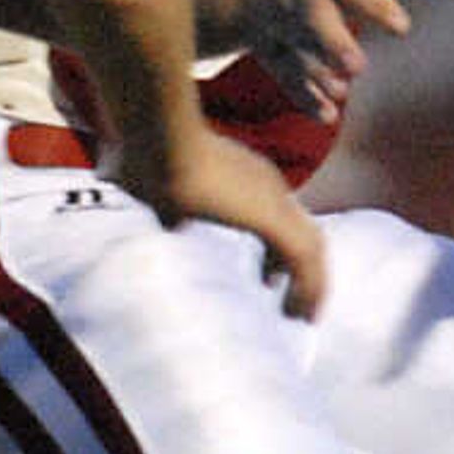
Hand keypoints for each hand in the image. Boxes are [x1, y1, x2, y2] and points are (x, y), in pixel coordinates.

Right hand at [112, 127, 328, 320]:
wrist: (154, 137)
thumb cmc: (144, 155)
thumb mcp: (158, 183)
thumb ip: (172, 204)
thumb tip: (175, 224)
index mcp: (245, 175)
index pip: (272, 217)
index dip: (275, 252)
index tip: (268, 278)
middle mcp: (265, 184)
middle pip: (299, 233)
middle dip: (299, 270)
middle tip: (294, 303)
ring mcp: (272, 199)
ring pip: (309, 248)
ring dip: (309, 285)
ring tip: (300, 316)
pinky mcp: (270, 216)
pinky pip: (302, 258)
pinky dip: (307, 286)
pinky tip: (299, 311)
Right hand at [196, 0, 446, 120]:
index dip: (375, 4)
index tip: (402, 28)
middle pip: (314, 17)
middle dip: (332, 41)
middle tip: (357, 66)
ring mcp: (283, 26)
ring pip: (296, 49)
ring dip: (316, 72)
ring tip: (341, 92)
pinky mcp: (272, 54)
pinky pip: (285, 76)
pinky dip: (305, 96)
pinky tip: (328, 115)